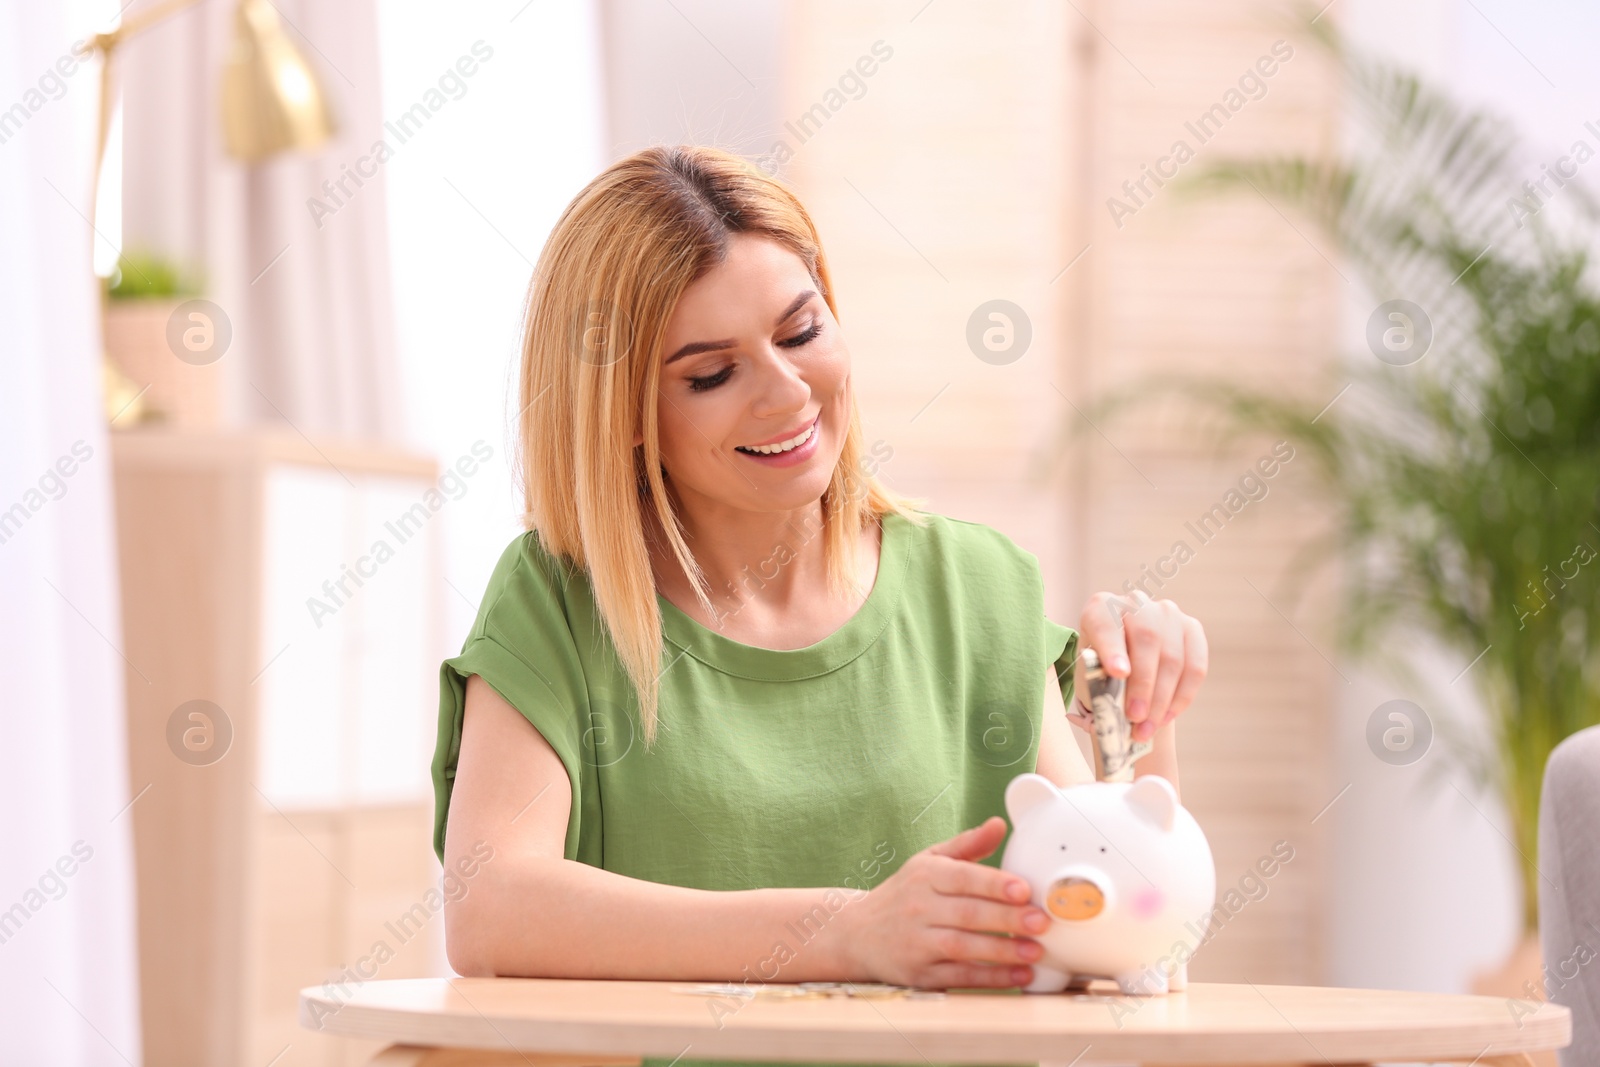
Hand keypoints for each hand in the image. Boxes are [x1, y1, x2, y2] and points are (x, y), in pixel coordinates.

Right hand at [831, 817, 1049, 988]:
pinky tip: (1019, 976)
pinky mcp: (919, 975)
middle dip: (1007, 918)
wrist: (857, 934)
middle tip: (1042, 921)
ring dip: (1001, 952)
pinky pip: (958, 977)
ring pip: (962, 947)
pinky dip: (989, 978)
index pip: (962, 877)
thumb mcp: (928, 861)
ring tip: (1035, 952)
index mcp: (925, 876)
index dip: (994, 883)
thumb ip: (967, 844)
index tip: (1024, 889)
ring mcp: (916, 943)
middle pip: (967, 913)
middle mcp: (918, 908)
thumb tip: (1000, 824)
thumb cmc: (905, 894)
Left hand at [1078, 591, 1207, 741]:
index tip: (1118, 673)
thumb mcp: (1091, 675)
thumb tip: (1108, 712)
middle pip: (1147, 640)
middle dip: (1143, 685)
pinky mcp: (1192, 629)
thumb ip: (1098, 686)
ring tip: (1147, 728)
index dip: (1113, 648)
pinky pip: (1195, 667)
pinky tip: (1167, 717)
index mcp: (1101, 608)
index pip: (1106, 624)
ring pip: (1173, 657)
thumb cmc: (1102, 671)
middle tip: (1135, 717)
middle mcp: (1136, 603)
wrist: (1128, 665)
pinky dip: (1181, 697)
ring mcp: (1168, 614)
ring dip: (1162, 699)